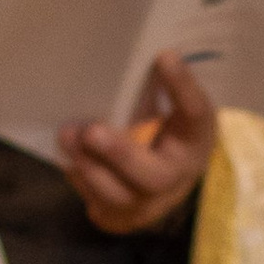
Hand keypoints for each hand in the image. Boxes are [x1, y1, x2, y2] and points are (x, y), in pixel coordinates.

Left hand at [59, 50, 219, 236]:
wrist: (168, 179)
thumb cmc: (170, 130)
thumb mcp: (177, 107)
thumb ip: (163, 85)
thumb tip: (144, 48)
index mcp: (196, 138)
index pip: (196, 112)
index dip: (182, 86)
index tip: (164, 55)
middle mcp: (176, 177)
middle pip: (153, 176)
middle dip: (120, 154)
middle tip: (91, 131)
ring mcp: (147, 203)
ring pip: (118, 196)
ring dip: (89, 166)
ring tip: (68, 136)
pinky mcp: (120, 216)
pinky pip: (97, 204)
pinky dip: (78, 178)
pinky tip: (66, 155)